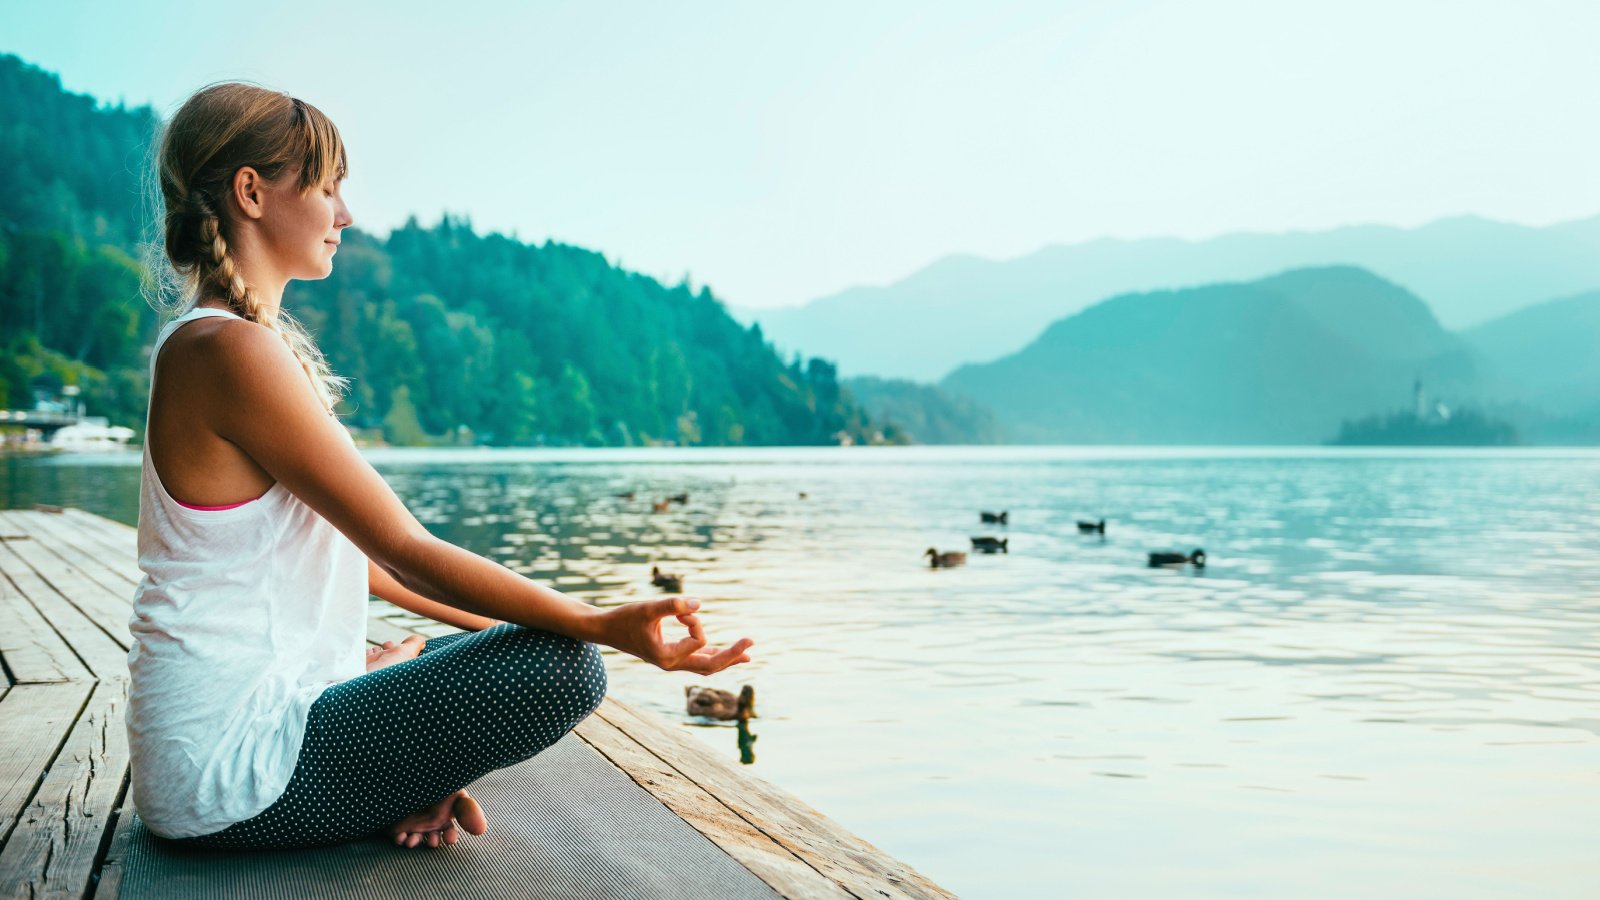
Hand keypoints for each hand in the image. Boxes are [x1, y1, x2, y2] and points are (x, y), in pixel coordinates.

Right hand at [597, 596, 753, 674]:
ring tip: (748, 655)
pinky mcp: (670, 656)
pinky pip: (697, 660)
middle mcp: (672, 664)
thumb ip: (672, 604)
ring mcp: (672, 662)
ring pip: (706, 665)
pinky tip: (722, 650)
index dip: (694, 620)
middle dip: (732, 655)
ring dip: (726, 658)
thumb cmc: (625, 618)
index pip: (698, 640)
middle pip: (711, 666)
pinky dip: (712, 654)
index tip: (680, 609)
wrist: (605, 629)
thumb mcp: (648, 608)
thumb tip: (699, 604)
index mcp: (667, 658)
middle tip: (752, 644)